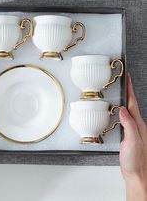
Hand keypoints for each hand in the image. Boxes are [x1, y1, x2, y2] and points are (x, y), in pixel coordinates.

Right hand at [119, 75, 146, 200]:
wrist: (137, 175)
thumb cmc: (136, 161)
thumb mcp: (132, 141)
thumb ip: (129, 125)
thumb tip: (123, 110)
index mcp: (138, 125)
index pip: (133, 103)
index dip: (130, 90)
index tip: (127, 78)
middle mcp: (136, 126)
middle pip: (131, 105)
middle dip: (127, 92)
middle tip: (121, 82)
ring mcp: (132, 130)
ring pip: (127, 111)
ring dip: (123, 101)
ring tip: (118, 93)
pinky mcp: (127, 135)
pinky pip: (123, 119)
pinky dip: (119, 112)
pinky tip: (115, 112)